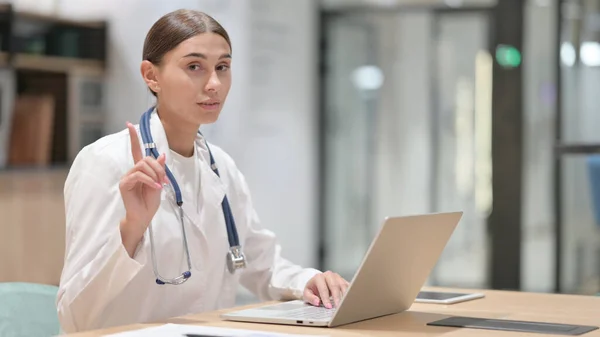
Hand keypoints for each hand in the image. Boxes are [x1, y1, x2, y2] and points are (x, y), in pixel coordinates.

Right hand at [119, 122, 167, 252]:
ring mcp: (127, 176)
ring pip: (143, 166)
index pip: (136, 150)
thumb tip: (161, 155)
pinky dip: (150, 181)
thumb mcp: (159, 182)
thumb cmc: (150, 201)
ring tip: (158, 186)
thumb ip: (159, 169)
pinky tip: (155, 188)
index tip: (128, 124)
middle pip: (146, 159)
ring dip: (155, 175)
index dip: (133, 137)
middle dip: (158, 168)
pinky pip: (139, 175)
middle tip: (163, 180)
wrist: (144, 216)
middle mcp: (132, 170)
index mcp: (140, 169)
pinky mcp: (124, 183)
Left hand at [303, 271, 348, 308]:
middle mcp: (328, 275)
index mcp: (318, 277)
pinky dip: (350, 293)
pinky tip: (350, 301)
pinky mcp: (343, 280)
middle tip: (338, 307)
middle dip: (337, 297)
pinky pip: (348, 286)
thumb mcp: (307, 294)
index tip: (328, 307)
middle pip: (334, 285)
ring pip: (343, 285)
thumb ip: (310, 298)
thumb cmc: (312, 290)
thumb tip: (317, 302)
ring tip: (345, 305)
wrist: (317, 284)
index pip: (323, 288)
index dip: (326, 298)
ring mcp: (337, 277)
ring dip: (345, 295)